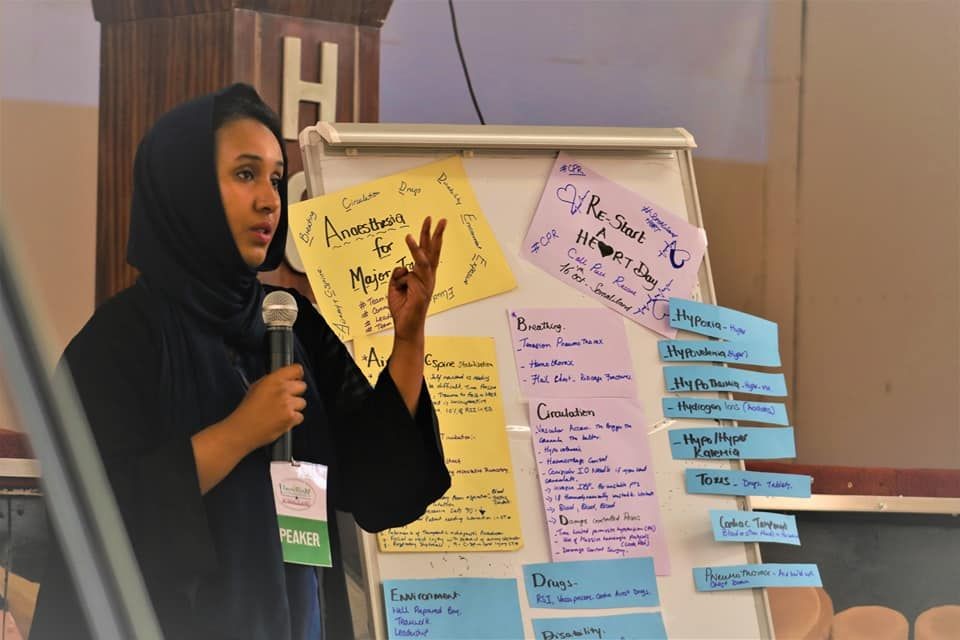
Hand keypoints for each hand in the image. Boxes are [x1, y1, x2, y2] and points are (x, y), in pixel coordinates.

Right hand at [229, 364, 306, 449]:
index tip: (296, 378)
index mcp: (273, 380)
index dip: (297, 375)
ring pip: (302, 402)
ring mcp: (287, 404)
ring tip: (281, 412)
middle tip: (286, 399)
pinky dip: (293, 420)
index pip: (296, 369)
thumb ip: (273, 381)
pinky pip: (300, 416)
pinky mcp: (291, 417)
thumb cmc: (247, 411)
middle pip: (302, 386)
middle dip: (296, 392)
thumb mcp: (256, 387)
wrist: (242, 429)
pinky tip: (281, 420)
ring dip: (294, 407)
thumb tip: (285, 379)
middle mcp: (282, 390)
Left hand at [388, 217, 445, 341]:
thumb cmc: (402, 308)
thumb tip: (402, 266)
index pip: (426, 253)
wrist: (406, 327)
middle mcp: (428, 277)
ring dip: (427, 235)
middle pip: (433, 251)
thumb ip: (398, 274)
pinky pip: (419, 263)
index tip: (430, 223)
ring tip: (428, 220)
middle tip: (441, 218)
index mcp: (422, 276)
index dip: (428, 238)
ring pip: (426, 254)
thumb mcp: (394, 286)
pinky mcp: (423, 286)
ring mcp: (427, 281)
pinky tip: (409, 238)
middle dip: (436, 233)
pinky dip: (414, 249)